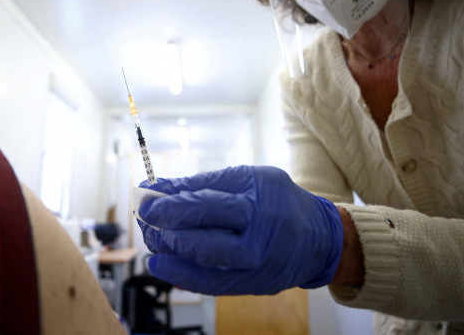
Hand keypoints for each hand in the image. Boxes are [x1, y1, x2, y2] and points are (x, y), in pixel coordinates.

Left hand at [137, 165, 342, 295]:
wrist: (319, 239)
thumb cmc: (277, 200)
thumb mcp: (248, 178)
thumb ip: (204, 184)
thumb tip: (159, 188)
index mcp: (258, 199)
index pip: (207, 201)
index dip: (171, 201)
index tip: (145, 195)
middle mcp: (259, 233)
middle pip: (206, 233)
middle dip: (167, 225)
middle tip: (144, 216)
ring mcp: (257, 263)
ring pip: (207, 261)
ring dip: (171, 250)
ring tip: (150, 238)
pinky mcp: (253, 284)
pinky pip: (213, 284)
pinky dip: (182, 275)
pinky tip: (160, 264)